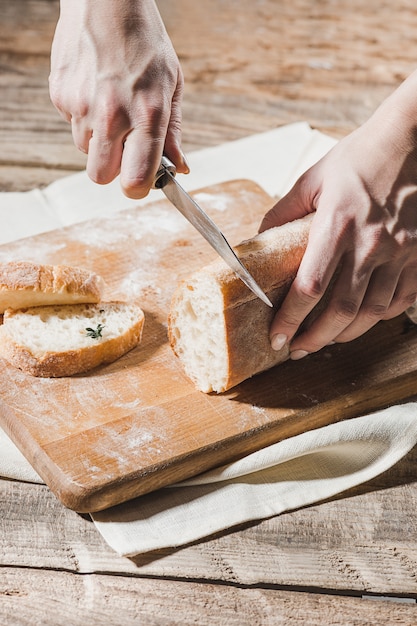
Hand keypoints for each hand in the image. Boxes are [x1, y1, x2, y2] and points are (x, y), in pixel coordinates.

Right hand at [49, 0, 187, 198]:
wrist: (106, 0)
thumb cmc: (145, 41)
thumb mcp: (172, 85)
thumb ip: (173, 133)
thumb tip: (179, 168)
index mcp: (147, 114)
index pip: (136, 179)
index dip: (138, 188)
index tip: (142, 182)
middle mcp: (112, 115)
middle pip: (102, 177)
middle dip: (114, 170)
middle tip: (124, 149)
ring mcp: (81, 106)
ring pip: (85, 152)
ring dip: (98, 141)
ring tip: (111, 107)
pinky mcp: (61, 95)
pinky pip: (72, 125)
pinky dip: (83, 118)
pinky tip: (95, 91)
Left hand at [260, 73, 416, 358]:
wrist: (416, 137)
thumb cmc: (363, 155)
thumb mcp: (314, 178)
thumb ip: (284, 212)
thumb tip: (260, 239)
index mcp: (337, 224)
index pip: (309, 287)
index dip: (290, 319)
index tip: (276, 336)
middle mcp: (371, 244)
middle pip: (341, 311)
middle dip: (315, 338)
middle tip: (298, 349)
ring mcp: (401, 252)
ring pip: (372, 312)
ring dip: (346, 334)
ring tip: (326, 339)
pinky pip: (400, 300)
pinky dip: (379, 317)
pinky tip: (363, 319)